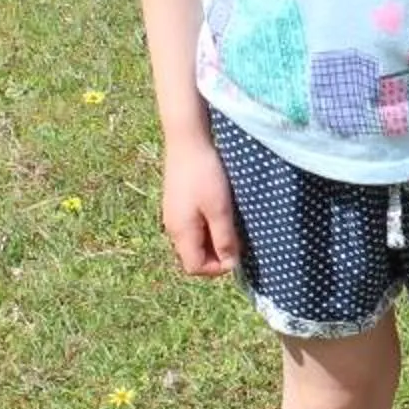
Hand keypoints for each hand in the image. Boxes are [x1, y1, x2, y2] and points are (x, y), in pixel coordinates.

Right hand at [160, 134, 241, 276]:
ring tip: (229, 223)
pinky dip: (206, 226)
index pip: (195, 267)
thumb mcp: (220, 209)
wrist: (187, 141)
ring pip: (193, 241)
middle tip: (236, 238)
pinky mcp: (176, 203)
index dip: (217, 268)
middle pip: (193, 256)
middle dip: (216, 254)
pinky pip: (191, 226)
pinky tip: (218, 211)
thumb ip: (224, 238)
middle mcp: (173, 228)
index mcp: (181, 232)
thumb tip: (230, 264)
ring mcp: (173, 215)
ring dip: (213, 239)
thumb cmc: (205, 174)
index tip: (236, 251)